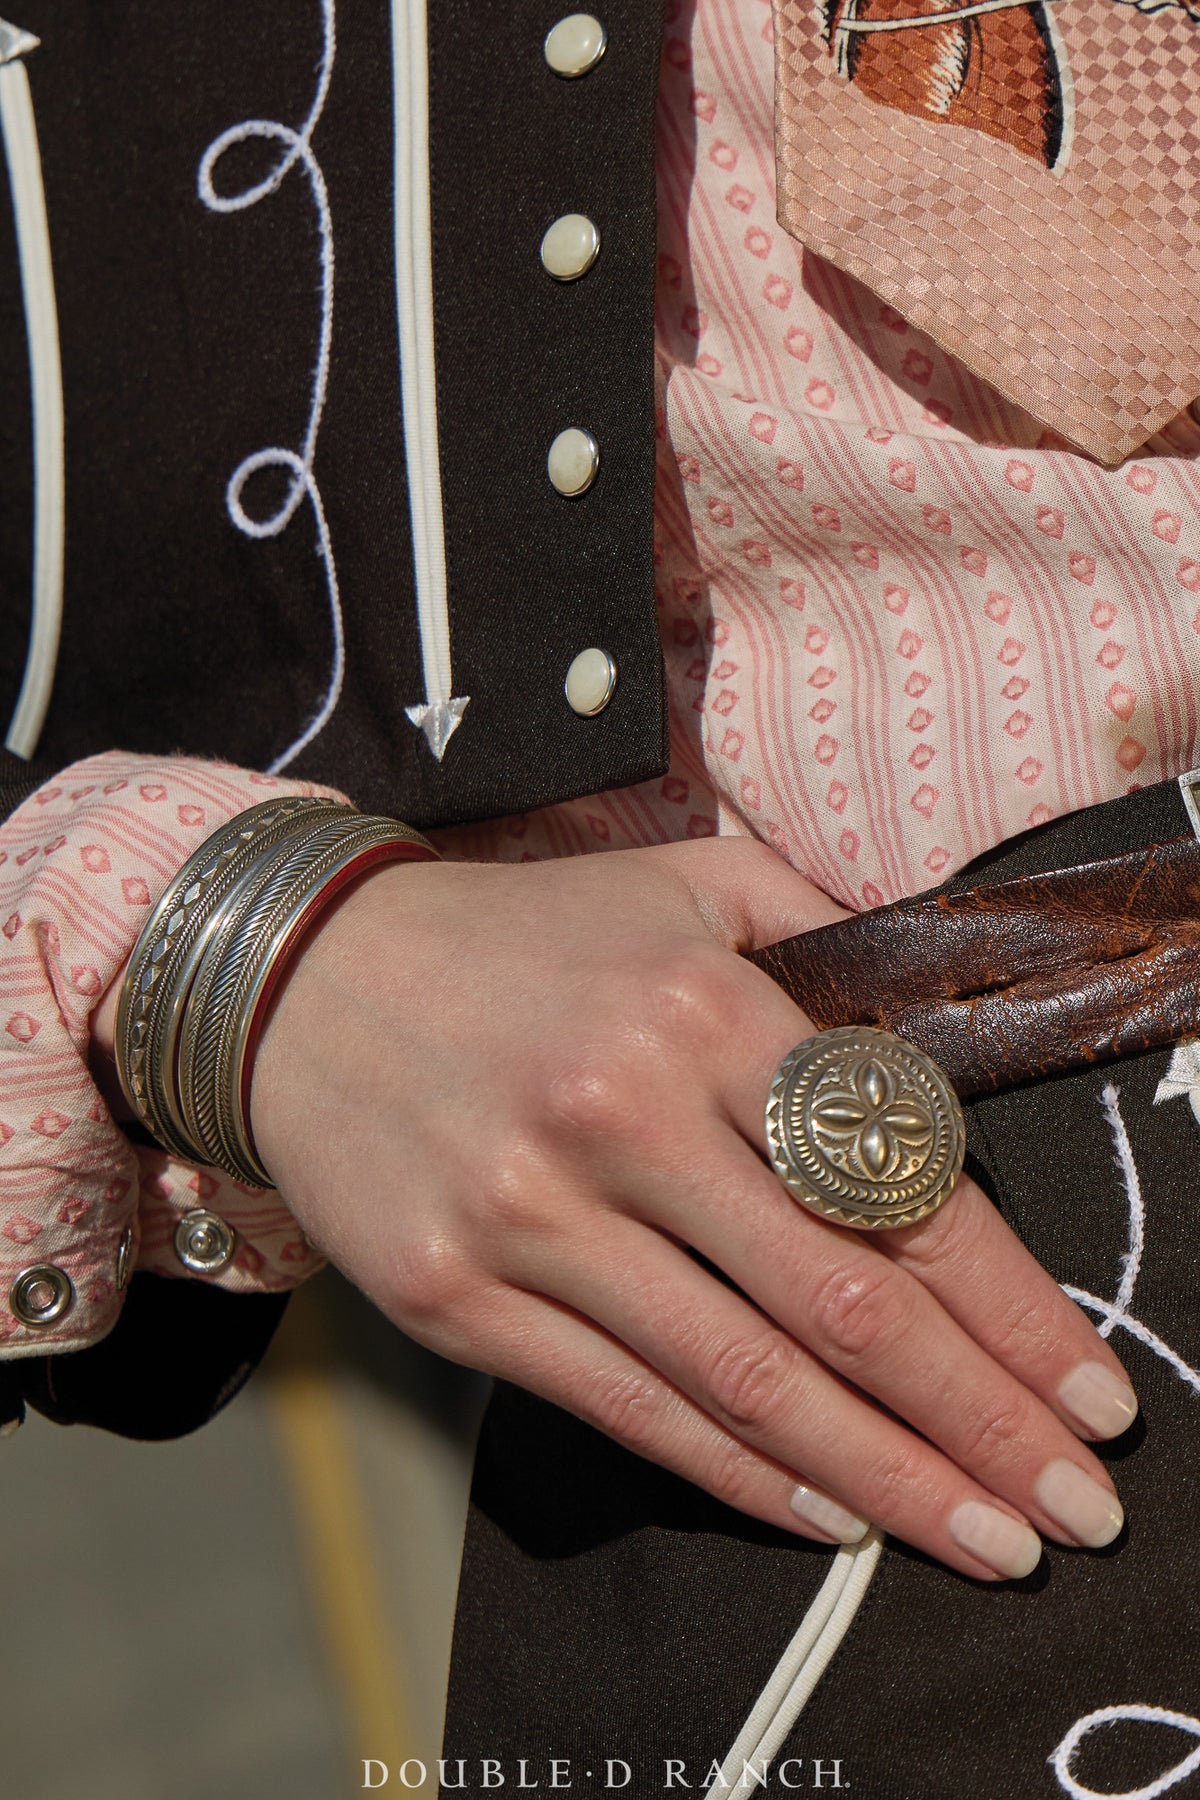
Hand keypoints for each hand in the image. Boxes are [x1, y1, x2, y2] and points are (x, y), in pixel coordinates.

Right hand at [249, 839, 1136, 1579]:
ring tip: (981, 1539)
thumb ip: (820, 924)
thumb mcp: (677, 883)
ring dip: (884, 1477)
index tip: (1086, 1388)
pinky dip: (741, 1477)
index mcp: (700, 1010)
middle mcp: (622, 1115)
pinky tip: (829, 1515)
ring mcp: (531, 1218)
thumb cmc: (516, 940)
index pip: (897, 1184)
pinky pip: (627, 1409)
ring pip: (743, 1380)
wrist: (299, 979)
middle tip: (1073, 1504)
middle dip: (981, 1422)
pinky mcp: (457, 1297)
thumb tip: (943, 1009)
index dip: (1012, 1305)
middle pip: (843, 1304)